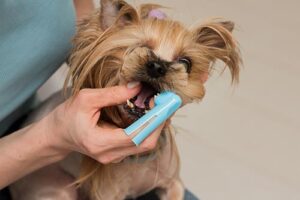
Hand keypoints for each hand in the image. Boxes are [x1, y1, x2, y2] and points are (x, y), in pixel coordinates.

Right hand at [46, 82, 165, 163]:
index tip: (164, 104)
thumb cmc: (67, 117)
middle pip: (145, 143)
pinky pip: (138, 143)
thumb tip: (137, 87)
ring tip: (162, 106)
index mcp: (100, 142)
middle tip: (167, 103)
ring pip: (144, 145)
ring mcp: (114, 156)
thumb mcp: (86, 99)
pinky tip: (152, 115)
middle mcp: (110, 154)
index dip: (153, 121)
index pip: (136, 136)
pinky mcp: (117, 153)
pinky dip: (148, 129)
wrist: (57, 134)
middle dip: (160, 123)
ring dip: (156, 126)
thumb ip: (112, 94)